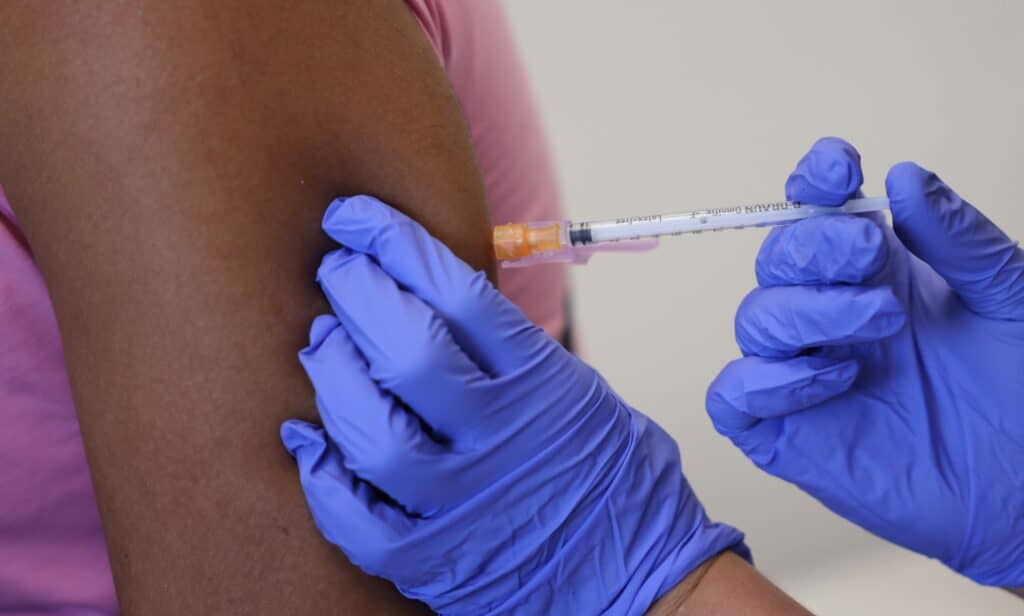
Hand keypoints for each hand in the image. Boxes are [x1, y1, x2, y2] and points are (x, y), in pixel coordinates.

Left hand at [281, 196, 747, 614]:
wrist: (639, 582)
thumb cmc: (610, 479)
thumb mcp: (579, 393)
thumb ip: (510, 352)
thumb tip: (428, 295)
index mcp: (544, 386)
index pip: (459, 294)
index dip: (395, 243)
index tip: (356, 218)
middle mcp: (503, 440)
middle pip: (408, 351)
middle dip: (356, 295)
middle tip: (336, 271)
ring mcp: (467, 506)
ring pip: (372, 433)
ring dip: (332, 377)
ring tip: (323, 345)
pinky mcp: (437, 563)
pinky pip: (357, 521)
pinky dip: (322, 476)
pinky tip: (308, 441)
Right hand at [706, 137, 1023, 585]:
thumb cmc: (1021, 394)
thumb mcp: (1009, 302)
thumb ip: (960, 241)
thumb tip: (904, 178)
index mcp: (877, 275)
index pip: (816, 212)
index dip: (812, 182)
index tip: (839, 169)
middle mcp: (831, 317)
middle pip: (776, 257)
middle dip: (816, 247)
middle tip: (874, 259)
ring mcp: (803, 374)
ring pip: (754, 318)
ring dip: (808, 310)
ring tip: (880, 331)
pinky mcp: (786, 433)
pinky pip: (732, 394)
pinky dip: (764, 379)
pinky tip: (831, 379)